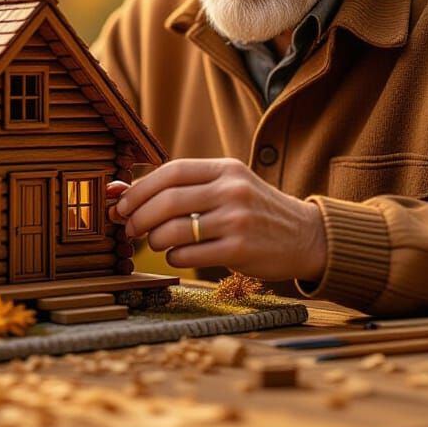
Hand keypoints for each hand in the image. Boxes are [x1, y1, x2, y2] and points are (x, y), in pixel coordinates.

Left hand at [112, 158, 326, 282]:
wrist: (306, 236)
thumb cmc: (257, 211)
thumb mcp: (230, 185)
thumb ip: (188, 187)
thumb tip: (126, 192)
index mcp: (226, 169)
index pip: (171, 172)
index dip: (139, 189)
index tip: (122, 203)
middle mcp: (231, 190)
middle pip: (166, 201)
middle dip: (138, 217)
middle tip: (129, 229)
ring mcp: (236, 220)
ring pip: (172, 230)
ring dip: (153, 240)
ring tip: (156, 243)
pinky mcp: (239, 250)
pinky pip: (188, 255)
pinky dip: (173, 257)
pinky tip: (177, 255)